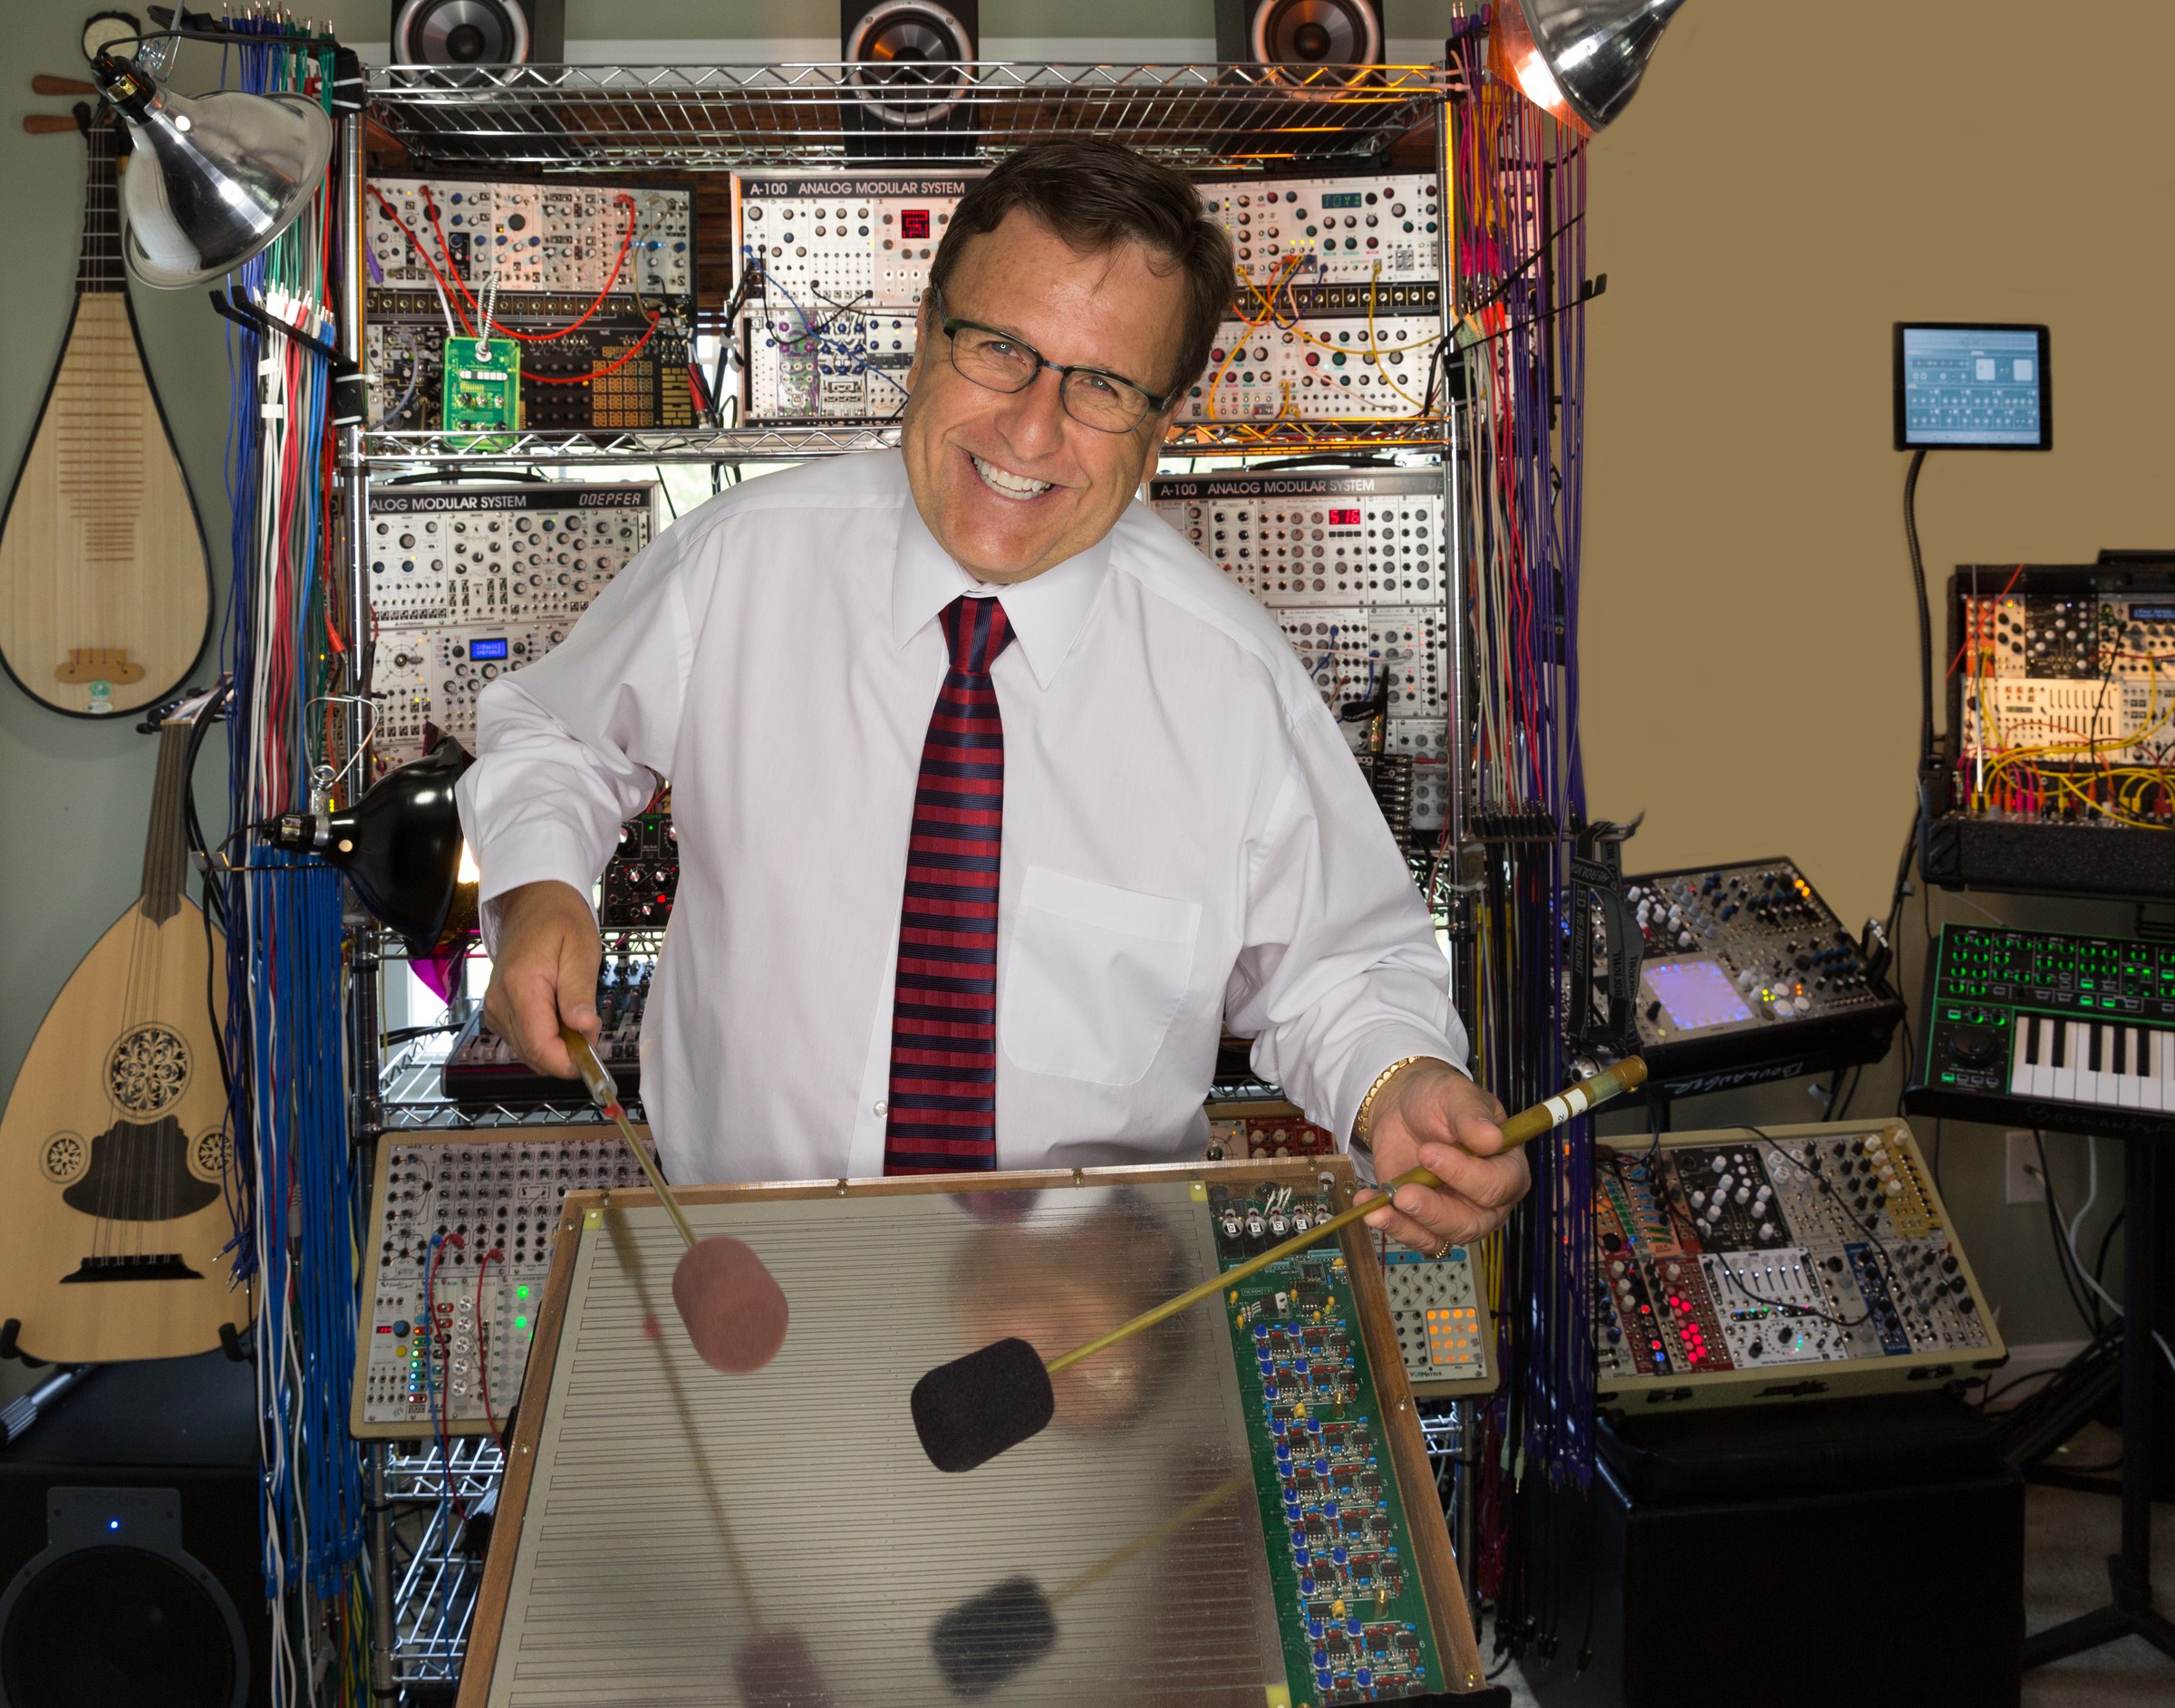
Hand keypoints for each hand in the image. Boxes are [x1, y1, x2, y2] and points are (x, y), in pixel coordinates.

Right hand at [481, 879, 602, 1079]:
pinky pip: (523, 1040)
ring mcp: (495, 1008)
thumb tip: (583, 1029)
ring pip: (528, 1051)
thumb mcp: (581, 949)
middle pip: (534, 1054)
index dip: (568, 1062)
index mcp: (521, 986)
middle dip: (567, 1052)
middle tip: (588, 1024)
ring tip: (572, 1010)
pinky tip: (557, 1012)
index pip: (539, 1046)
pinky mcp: (497, 1011)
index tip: (592, 1057)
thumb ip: (580, 992)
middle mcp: (500, 1001)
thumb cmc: (559, 920)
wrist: (533, 902)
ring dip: (557, 1044)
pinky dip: (545, 1036)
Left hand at [1354, 1061, 1527, 1251]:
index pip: (1497, 1185)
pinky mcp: (1426, 1221)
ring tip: (1382, 1205)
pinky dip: (1392, 1226)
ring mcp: (1457, 1213)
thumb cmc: (1439, 1100)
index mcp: (1507, 1167)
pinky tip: (1371, 1207)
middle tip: (1404, 1192)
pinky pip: (1415, 1237)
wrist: (1403, 1109)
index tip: (1429, 1153)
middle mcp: (1488, 1199)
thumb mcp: (1456, 1095)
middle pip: (1472, 1223)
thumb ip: (1472, 1117)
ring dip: (1409, 1225)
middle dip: (1435, 1211)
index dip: (1464, 1175)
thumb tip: (1491, 1138)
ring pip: (1443, 1236)